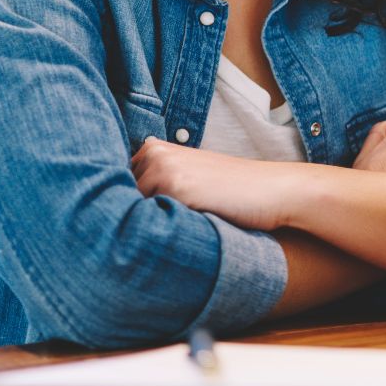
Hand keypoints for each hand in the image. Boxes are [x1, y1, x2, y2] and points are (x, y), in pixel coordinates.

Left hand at [130, 138, 298, 230]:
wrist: (272, 190)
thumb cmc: (232, 189)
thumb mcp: (191, 176)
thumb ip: (157, 183)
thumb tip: (113, 212)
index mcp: (155, 149)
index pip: (114, 186)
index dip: (121, 208)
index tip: (133, 221)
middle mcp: (154, 155)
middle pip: (116, 198)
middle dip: (125, 219)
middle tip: (148, 234)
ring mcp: (164, 170)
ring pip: (129, 211)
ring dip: (139, 228)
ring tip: (166, 237)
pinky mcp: (177, 189)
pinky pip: (150, 220)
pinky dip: (157, 233)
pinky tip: (178, 237)